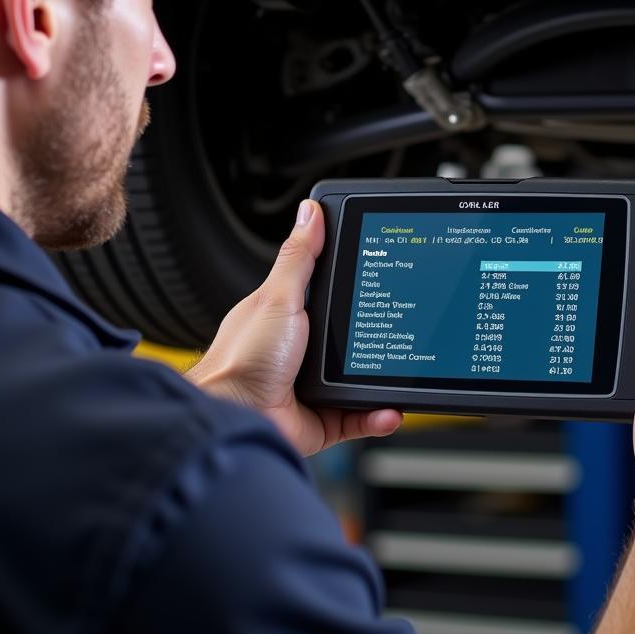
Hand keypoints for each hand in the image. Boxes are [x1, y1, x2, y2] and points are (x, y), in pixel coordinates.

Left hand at [187, 199, 402, 455]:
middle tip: (398, 324)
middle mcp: (301, 349)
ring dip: (384, 377)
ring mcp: (312, 384)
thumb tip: (310, 214)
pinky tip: (389, 407)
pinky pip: (360, 415)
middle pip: (351, 334)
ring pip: (361, 376)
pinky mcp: (322, 418)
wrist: (232, 419)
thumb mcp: (278, 297)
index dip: (355, 283)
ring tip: (402, 369)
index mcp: (289, 315)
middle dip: (377, 333)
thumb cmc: (240, 360)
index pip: (329, 291)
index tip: (383, 273)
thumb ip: (299, 257)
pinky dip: (377, 414)